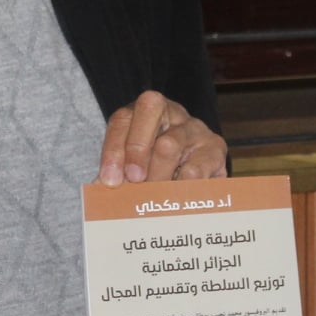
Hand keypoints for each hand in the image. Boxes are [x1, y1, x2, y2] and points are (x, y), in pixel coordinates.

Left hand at [98, 91, 226, 185]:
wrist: (198, 172)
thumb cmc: (157, 168)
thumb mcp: (135, 165)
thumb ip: (118, 174)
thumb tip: (100, 191)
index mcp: (143, 112)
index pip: (122, 119)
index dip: (113, 149)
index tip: (110, 180)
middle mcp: (170, 113)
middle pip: (149, 112)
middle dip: (135, 150)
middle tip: (133, 181)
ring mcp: (194, 128)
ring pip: (170, 143)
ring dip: (156, 175)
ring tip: (152, 197)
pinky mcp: (215, 148)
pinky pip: (195, 169)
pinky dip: (180, 189)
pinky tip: (174, 202)